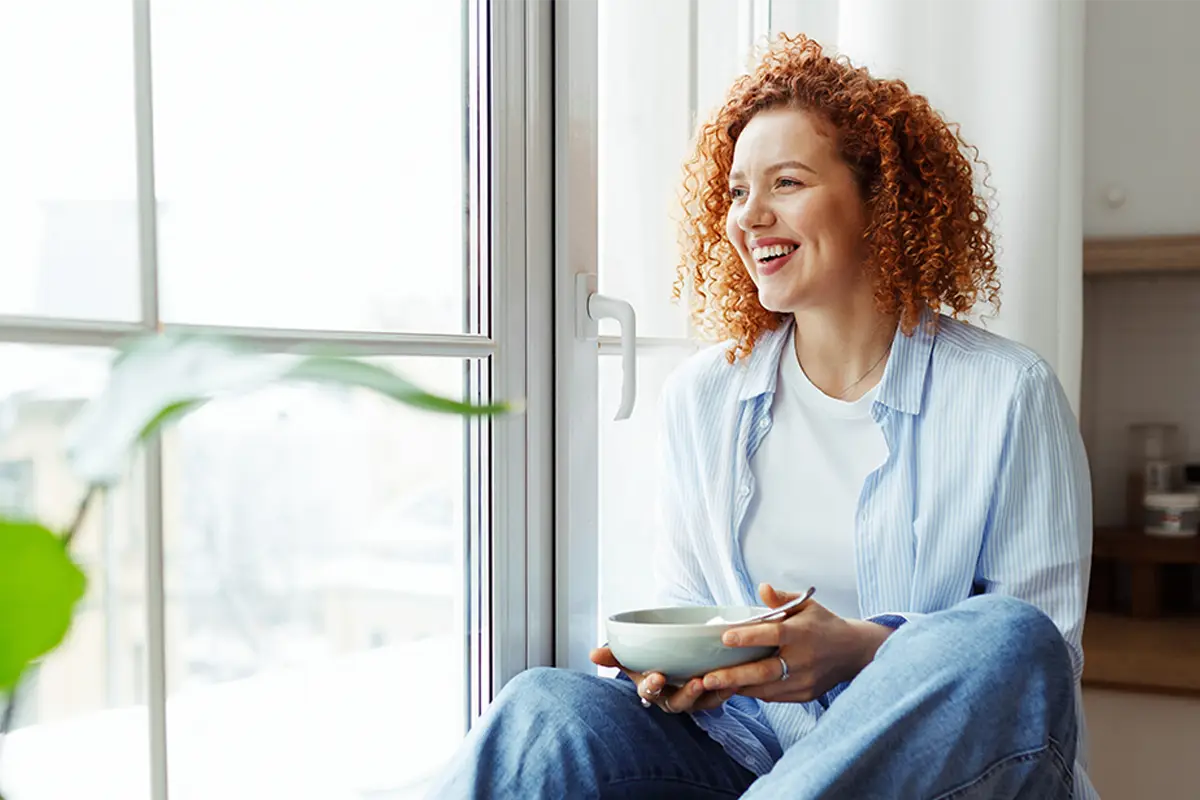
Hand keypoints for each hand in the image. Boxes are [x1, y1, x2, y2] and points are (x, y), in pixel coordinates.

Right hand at [589, 646, 734, 713]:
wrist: (671, 665)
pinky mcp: (710, 697)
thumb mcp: (632, 658)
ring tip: (722, 681)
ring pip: (702, 702)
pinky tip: (737, 680)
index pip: (648, 691)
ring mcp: (691, 700)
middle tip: (697, 682)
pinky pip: (720, 698)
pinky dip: (729, 690)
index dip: (652, 685)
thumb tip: (592, 653)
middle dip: (688, 694)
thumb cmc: (649, 662)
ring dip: (712, 693)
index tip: (657, 676)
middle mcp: (671, 698)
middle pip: (678, 702)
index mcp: (651, 689)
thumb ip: (614, 655)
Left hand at [700, 584, 892, 702]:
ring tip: (713, 684)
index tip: (725, 637)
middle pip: (765, 671)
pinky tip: (736, 686)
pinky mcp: (805, 695)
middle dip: (733, 676)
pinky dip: (754, 692)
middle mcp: (803, 659)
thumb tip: (762, 587)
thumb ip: (782, 598)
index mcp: (802, 633)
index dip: (749, 636)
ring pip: (766, 689)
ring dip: (738, 687)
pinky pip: (774, 697)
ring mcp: (805, 680)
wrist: (854, 652)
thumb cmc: (824, 625)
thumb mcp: (806, 605)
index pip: (774, 634)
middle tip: (707, 678)